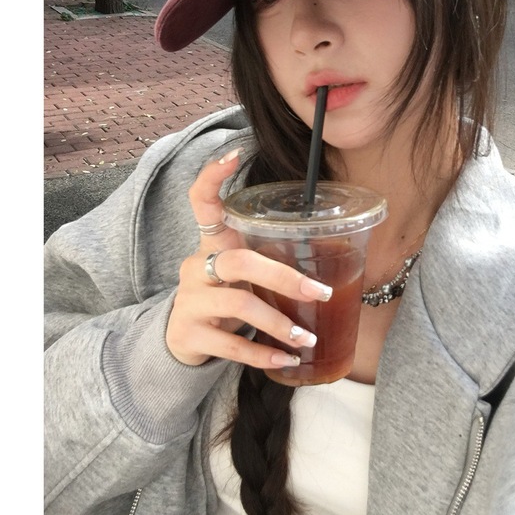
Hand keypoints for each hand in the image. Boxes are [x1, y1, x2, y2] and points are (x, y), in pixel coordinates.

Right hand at [165, 148, 331, 366]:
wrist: (183, 341)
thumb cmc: (224, 296)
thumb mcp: (239, 275)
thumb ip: (267, 261)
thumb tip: (331, 259)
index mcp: (211, 245)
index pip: (200, 202)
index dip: (212, 178)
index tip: (233, 155)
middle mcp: (196, 267)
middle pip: (239, 261)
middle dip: (283, 277)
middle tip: (318, 292)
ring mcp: (190, 300)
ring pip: (238, 303)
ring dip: (278, 322)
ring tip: (306, 337)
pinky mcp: (189, 333)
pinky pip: (230, 343)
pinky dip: (263, 354)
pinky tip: (287, 360)